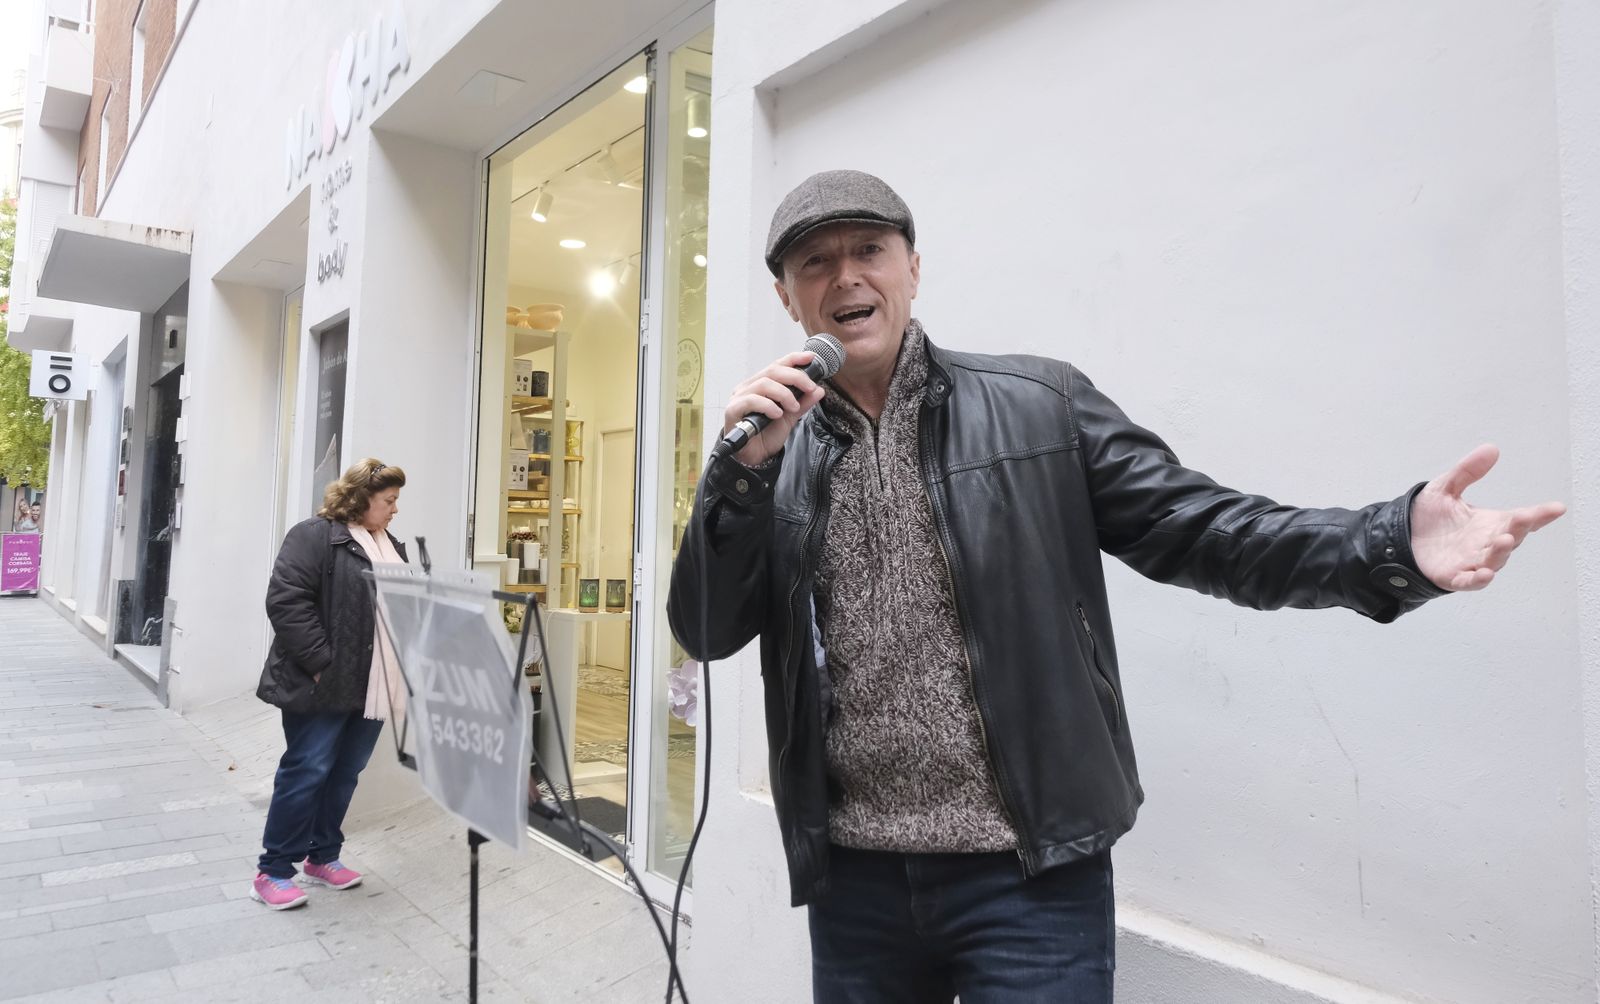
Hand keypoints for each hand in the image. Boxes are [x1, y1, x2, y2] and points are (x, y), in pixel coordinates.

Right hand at [723, 351, 827, 465]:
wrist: (755, 456)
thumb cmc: (767, 434)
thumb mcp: (791, 417)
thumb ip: (803, 403)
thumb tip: (819, 390)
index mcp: (761, 384)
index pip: (777, 365)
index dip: (794, 359)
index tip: (811, 358)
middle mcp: (749, 387)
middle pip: (773, 371)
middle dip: (795, 377)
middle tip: (809, 387)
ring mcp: (739, 397)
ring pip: (764, 383)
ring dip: (784, 394)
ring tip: (793, 407)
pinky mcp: (733, 409)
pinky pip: (751, 400)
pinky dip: (768, 405)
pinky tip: (777, 414)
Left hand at [1410, 444, 1564, 590]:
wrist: (1400, 538)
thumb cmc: (1428, 517)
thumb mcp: (1445, 488)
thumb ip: (1467, 471)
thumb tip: (1491, 449)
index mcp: (1490, 523)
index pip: (1520, 518)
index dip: (1539, 514)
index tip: (1557, 508)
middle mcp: (1486, 543)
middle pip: (1511, 538)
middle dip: (1518, 528)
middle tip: (1524, 518)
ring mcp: (1472, 562)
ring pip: (1494, 560)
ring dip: (1501, 552)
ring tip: (1505, 539)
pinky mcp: (1453, 577)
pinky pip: (1469, 581)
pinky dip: (1478, 579)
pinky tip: (1485, 574)